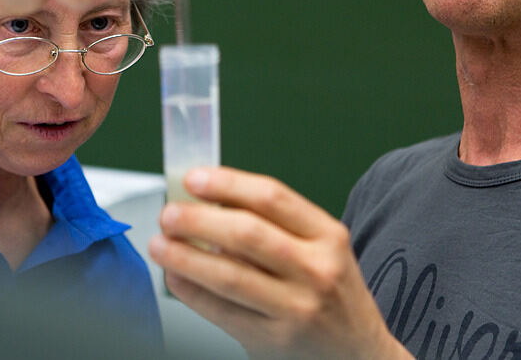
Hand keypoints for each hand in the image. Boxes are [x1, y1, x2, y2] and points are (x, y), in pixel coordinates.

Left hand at [149, 167, 410, 359]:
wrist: (360, 355)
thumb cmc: (333, 294)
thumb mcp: (323, 251)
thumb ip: (277, 228)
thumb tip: (209, 204)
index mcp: (328, 236)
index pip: (272, 198)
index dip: (227, 184)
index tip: (193, 179)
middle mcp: (317, 270)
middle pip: (247, 234)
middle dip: (198, 220)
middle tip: (169, 214)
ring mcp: (296, 309)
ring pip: (230, 276)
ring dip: (185, 257)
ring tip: (160, 244)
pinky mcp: (274, 341)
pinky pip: (221, 312)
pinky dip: (191, 292)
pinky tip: (175, 277)